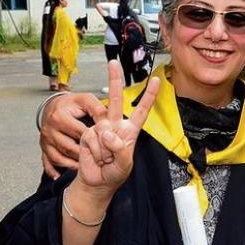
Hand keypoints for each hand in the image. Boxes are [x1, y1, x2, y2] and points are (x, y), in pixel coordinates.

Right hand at [40, 93, 107, 178]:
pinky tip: (60, 175)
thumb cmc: (72, 103)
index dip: (94, 139)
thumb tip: (109, 119)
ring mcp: (46, 141)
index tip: (106, 144)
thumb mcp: (86, 100)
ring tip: (87, 166)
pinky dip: (53, 170)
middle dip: (84, 154)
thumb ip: (98, 108)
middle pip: (69, 147)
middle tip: (100, 160)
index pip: (80, 132)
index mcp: (60, 117)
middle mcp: (50, 130)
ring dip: (73, 163)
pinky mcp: (43, 148)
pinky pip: (47, 162)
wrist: (53, 105)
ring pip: (59, 157)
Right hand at [75, 60, 158, 193]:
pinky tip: (96, 157)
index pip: (142, 110)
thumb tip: (107, 132)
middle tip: (113, 62)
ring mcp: (100, 128)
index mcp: (130, 130)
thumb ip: (120, 148)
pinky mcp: (87, 134)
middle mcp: (115, 125)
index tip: (157, 80)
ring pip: (103, 131)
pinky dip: (95, 152)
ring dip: (104, 151)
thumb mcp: (125, 164)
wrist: (96, 181)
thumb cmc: (115, 173)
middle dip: (114, 80)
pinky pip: (93, 139)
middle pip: (116, 100)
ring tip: (106, 159)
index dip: (149, 95)